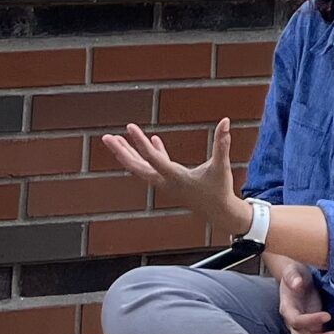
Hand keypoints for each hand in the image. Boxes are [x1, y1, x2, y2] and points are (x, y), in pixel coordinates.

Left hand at [103, 117, 244, 233]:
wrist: (218, 212)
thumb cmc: (219, 189)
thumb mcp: (221, 166)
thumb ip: (222, 143)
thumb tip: (226, 120)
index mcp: (175, 177)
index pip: (152, 159)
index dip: (140, 142)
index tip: (130, 128)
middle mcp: (165, 182)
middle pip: (137, 167)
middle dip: (121, 152)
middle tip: (106, 138)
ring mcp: (166, 183)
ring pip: (142, 168)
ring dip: (129, 154)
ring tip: (116, 139)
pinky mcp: (171, 182)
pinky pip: (156, 167)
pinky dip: (152, 153)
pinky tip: (154, 140)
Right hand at [276, 265, 333, 333]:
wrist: (297, 277)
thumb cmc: (295, 273)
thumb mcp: (292, 270)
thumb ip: (292, 276)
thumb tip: (297, 283)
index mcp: (287, 308)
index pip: (296, 321)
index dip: (311, 321)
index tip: (328, 316)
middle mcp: (293, 322)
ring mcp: (303, 327)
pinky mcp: (312, 328)